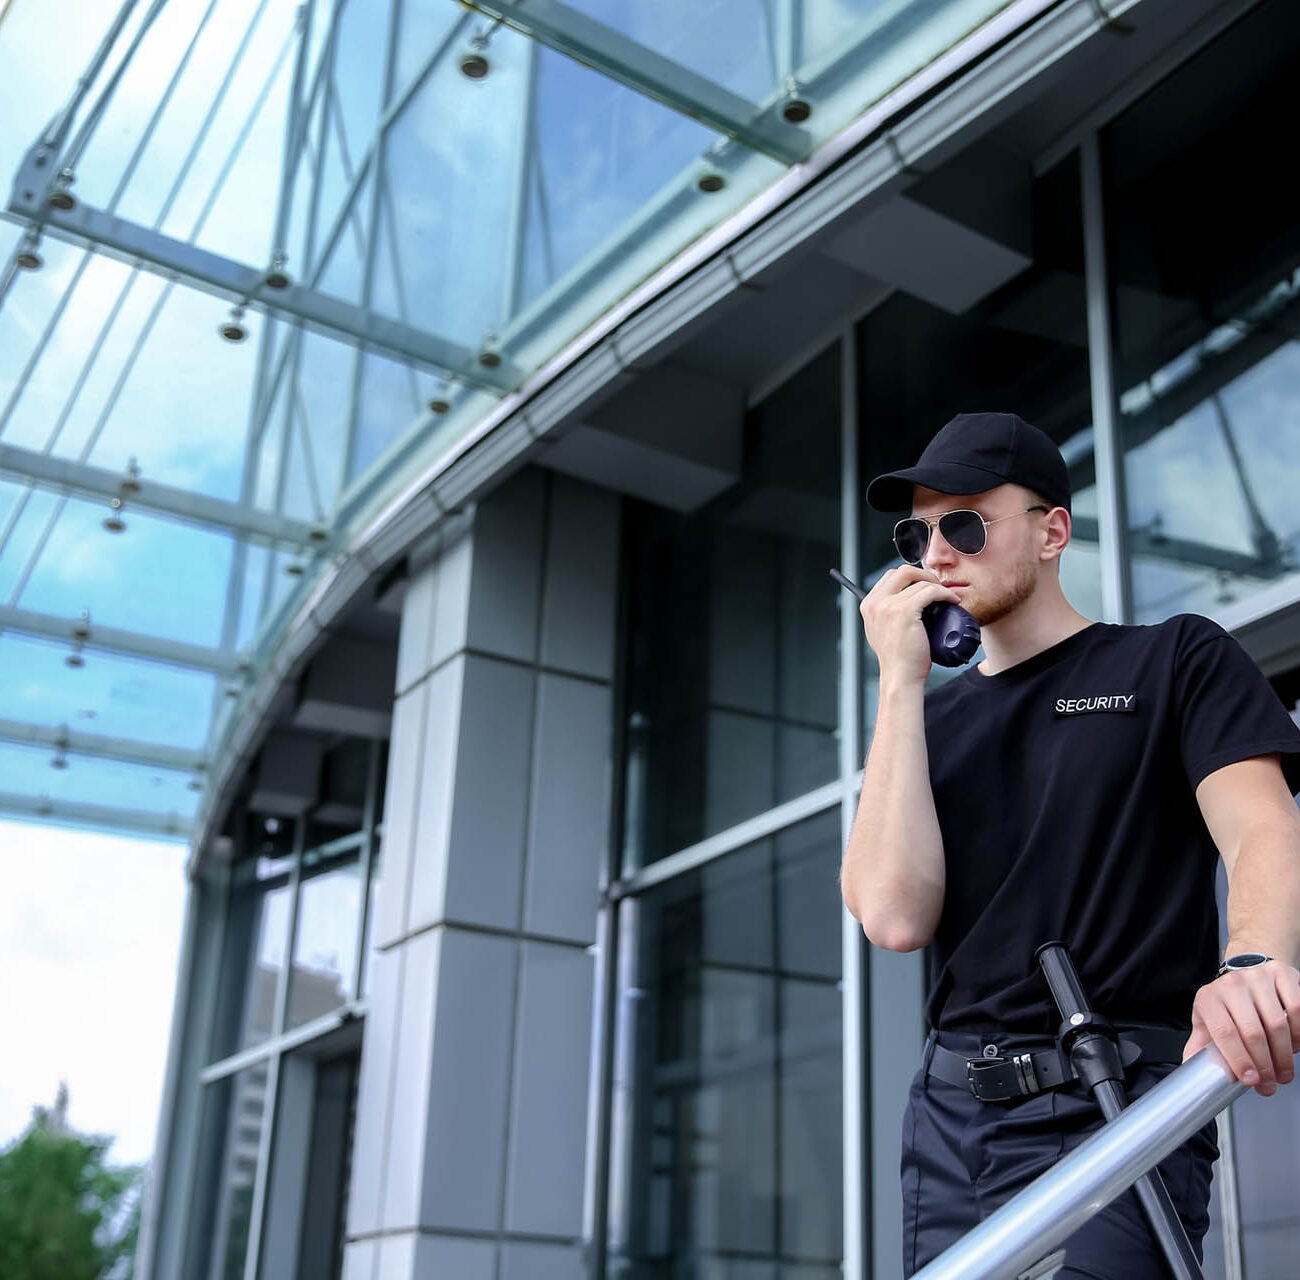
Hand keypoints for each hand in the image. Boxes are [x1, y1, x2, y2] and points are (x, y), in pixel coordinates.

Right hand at [860, 566, 961, 685]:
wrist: (900, 676)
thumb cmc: (897, 658)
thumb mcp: (882, 631)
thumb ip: (884, 614)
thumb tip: (900, 600)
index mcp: (868, 605)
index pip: (891, 576)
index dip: (911, 578)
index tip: (925, 586)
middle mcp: (875, 603)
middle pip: (902, 571)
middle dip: (923, 575)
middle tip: (937, 587)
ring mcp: (888, 606)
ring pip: (919, 581)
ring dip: (937, 585)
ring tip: (947, 597)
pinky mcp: (904, 612)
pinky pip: (930, 591)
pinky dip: (944, 593)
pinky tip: (952, 601)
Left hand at [1182, 960, 1299, 1095]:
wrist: (1246, 972)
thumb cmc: (1227, 1003)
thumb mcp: (1207, 1021)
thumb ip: (1200, 1046)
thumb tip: (1190, 1070)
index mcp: (1209, 998)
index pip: (1224, 1032)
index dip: (1239, 1060)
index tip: (1251, 1080)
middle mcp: (1232, 985)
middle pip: (1253, 1032)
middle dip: (1264, 1066)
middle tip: (1271, 1084)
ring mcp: (1257, 977)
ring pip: (1277, 1024)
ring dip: (1284, 1055)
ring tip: (1283, 1072)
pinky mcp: (1281, 975)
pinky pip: (1296, 1009)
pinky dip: (1298, 1033)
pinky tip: (1293, 1046)